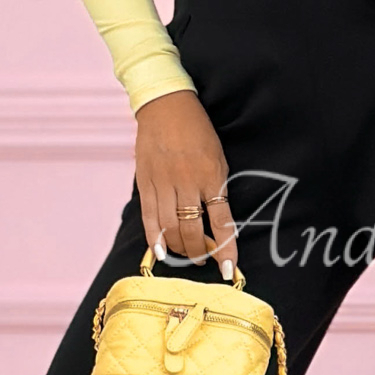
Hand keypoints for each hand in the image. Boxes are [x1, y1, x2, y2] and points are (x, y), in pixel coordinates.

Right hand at [132, 90, 238, 276]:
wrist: (165, 105)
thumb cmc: (197, 131)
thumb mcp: (218, 157)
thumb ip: (217, 188)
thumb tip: (217, 222)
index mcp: (211, 174)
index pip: (221, 220)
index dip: (225, 248)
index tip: (229, 268)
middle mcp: (187, 180)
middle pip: (192, 228)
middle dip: (200, 251)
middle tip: (205, 260)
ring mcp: (163, 181)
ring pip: (170, 227)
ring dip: (180, 247)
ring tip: (187, 255)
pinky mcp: (144, 181)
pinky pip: (149, 216)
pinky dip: (154, 237)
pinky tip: (160, 251)